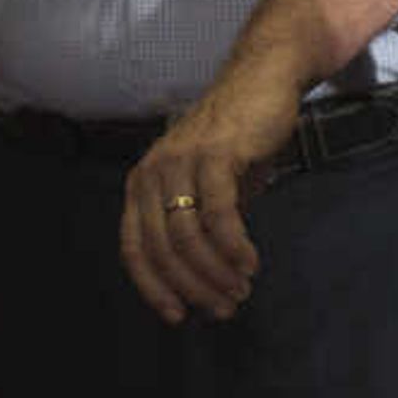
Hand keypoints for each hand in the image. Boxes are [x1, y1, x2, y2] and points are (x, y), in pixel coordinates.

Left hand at [120, 68, 300, 322]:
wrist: (263, 81)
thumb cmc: (236, 140)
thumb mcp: (208, 190)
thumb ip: (199, 229)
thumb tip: (204, 286)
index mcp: (141, 184)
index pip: (134, 250)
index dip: (153, 288)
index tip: (179, 317)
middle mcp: (152, 173)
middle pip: (163, 250)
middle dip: (195, 287)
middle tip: (226, 307)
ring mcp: (180, 162)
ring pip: (188, 237)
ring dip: (216, 273)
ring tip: (241, 289)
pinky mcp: (214, 155)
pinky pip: (219, 214)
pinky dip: (234, 246)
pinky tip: (250, 263)